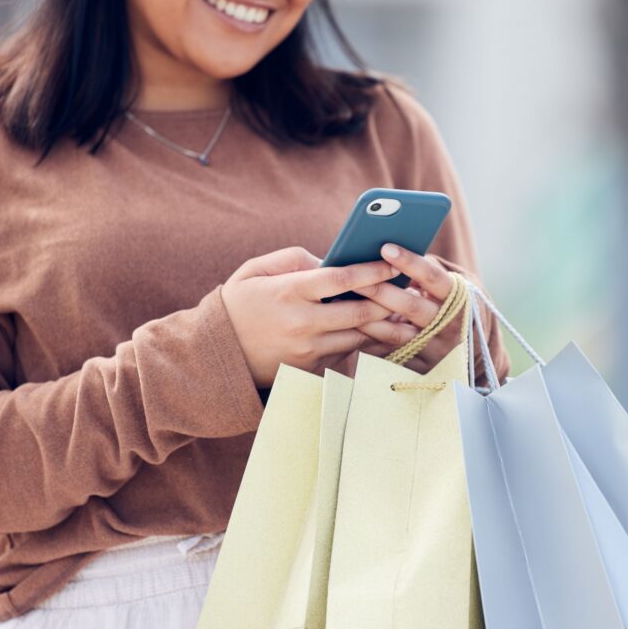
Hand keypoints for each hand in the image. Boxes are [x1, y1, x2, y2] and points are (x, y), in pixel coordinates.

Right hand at [221, 246, 400, 387]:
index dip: (373, 270)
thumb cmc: (239, 304)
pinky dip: (364, 342)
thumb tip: (331, 260)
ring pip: (358, 337)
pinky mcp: (310, 369)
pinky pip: (346, 353)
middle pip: (359, 312)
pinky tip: (382, 332)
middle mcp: (301, 324)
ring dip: (384, 326)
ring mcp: (307, 351)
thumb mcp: (256, 270)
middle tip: (411, 292)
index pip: (342, 279)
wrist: (216, 354)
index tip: (395, 263)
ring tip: (406, 315)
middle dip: (389, 301)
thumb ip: (294, 259)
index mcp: (289, 293)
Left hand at [351, 244, 463, 373]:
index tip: (386, 247)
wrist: (477, 352)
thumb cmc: (461, 306)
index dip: (410, 262)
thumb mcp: (463, 285)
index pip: (433, 278)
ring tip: (342, 302)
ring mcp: (434, 350)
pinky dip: (369, 340)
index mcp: (460, 300)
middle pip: (410, 307)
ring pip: (396, 333)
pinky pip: (390, 353)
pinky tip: (346, 327)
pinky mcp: (420, 368)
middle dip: (379, 290)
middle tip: (352, 277)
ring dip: (367, 318)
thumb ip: (435, 270)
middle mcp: (449, 326)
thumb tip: (398, 257)